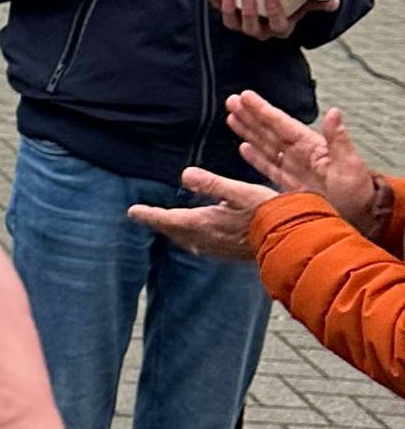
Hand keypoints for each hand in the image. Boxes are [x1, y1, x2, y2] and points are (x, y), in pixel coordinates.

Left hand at [124, 170, 270, 259]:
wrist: (295, 241)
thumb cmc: (269, 213)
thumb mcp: (240, 191)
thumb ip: (211, 183)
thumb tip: (184, 175)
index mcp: (205, 224)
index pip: (168, 219)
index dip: (149, 215)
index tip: (132, 211)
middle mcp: (207, 240)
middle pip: (174, 232)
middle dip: (158, 223)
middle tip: (143, 216)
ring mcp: (219, 249)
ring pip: (187, 240)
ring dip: (174, 232)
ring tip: (166, 225)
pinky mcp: (231, 253)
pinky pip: (202, 246)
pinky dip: (191, 238)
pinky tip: (198, 236)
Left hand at [212, 0, 331, 39]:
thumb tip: (333, 1)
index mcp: (281, 27)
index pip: (278, 26)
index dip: (275, 14)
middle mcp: (261, 29)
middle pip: (252, 29)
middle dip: (249, 15)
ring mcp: (242, 22)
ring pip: (233, 24)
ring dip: (227, 12)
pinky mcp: (228, 12)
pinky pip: (218, 10)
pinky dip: (213, 1)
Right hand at [226, 91, 383, 233]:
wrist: (361, 219)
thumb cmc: (358, 193)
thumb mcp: (350, 165)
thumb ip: (338, 140)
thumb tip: (334, 112)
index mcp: (311, 147)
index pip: (282, 124)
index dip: (263, 110)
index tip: (245, 96)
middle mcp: (300, 155)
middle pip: (270, 131)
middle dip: (251, 116)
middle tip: (231, 101)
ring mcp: (294, 169)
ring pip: (266, 145)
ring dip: (249, 131)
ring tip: (232, 118)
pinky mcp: (291, 185)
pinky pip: (269, 167)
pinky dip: (256, 157)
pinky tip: (244, 148)